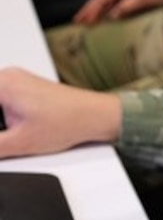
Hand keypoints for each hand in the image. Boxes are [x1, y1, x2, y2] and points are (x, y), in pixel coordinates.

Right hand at [0, 67, 120, 158]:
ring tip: (9, 136)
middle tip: (3, 138)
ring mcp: (16, 79)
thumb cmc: (66, 122)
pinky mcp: (24, 87)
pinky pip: (1, 97)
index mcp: (2, 84)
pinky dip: (0, 114)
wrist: (94, 116)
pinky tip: (7, 130)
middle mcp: (7, 76)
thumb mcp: (19, 143)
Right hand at [73, 0, 162, 23]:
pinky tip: (103, 18)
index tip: (83, 21)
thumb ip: (127, 5)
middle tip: (77, 22)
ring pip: (106, 1)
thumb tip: (112, 15)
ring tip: (85, 21)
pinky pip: (114, 3)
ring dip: (95, 11)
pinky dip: (105, 10)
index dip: (91, 10)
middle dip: (88, 10)